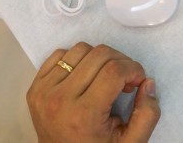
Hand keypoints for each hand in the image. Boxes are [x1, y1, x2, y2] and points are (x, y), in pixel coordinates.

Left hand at [27, 42, 160, 142]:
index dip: (134, 69)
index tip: (138, 82)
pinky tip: (85, 76)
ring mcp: (43, 92)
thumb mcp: (131, 142)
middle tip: (125, 80)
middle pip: (99, 55)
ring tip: (105, 78)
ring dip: (100, 59)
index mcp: (84, 115)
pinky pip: (60, 54)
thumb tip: (147, 82)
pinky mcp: (35, 87)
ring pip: (81, 49)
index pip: (114, 71)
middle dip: (121, 62)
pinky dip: (78, 60)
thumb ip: (148, 114)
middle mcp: (59, 100)